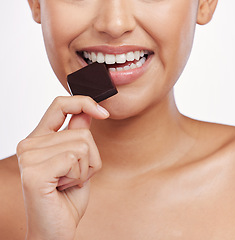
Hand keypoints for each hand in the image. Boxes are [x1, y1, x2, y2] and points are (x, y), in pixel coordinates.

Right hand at [16, 96, 108, 239]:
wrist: (55, 229)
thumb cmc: (67, 196)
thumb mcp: (78, 161)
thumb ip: (78, 134)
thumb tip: (87, 112)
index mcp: (39, 139)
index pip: (60, 105)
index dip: (84, 102)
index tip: (103, 112)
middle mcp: (29, 144)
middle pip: (82, 132)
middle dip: (90, 158)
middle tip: (75, 176)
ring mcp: (29, 157)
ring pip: (83, 145)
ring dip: (86, 169)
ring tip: (69, 182)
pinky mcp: (35, 172)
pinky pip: (75, 158)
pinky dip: (80, 175)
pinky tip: (64, 187)